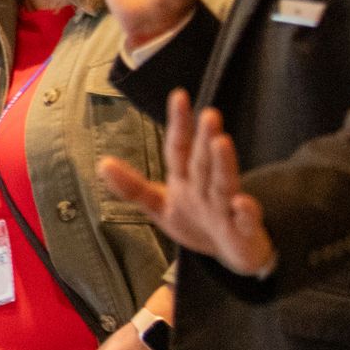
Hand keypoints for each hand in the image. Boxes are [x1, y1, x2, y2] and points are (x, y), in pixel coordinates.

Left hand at [98, 89, 275, 276]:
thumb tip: (102, 163)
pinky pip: (247, 222)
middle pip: (202, 162)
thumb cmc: (195, 222)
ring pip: (224, 184)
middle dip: (204, 138)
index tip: (179, 96)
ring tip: (221, 142)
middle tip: (208, 113)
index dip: (179, 124)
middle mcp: (206, 188)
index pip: (179, 148)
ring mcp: (227, 209)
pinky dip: (246, 213)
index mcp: (185, 179)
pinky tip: (243, 203)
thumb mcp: (159, 205)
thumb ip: (133, 187)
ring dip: (223, 164)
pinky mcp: (244, 232)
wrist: (230, 253)